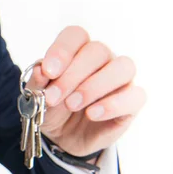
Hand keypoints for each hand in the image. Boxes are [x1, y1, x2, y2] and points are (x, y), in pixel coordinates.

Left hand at [26, 26, 145, 156]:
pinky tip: (92, 114)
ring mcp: (120, 79)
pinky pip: (135, 96)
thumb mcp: (37, 97)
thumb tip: (40, 70)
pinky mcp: (131, 102)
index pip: (76, 35)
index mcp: (77, 51)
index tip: (48, 72)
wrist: (63, 138)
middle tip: (53, 98)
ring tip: (72, 105)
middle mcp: (102, 59)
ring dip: (94, 86)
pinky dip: (113, 104)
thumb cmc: (52, 109)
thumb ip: (38, 83)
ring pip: (123, 67)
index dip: (62, 50)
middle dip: (72, 75)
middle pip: (97, 51)